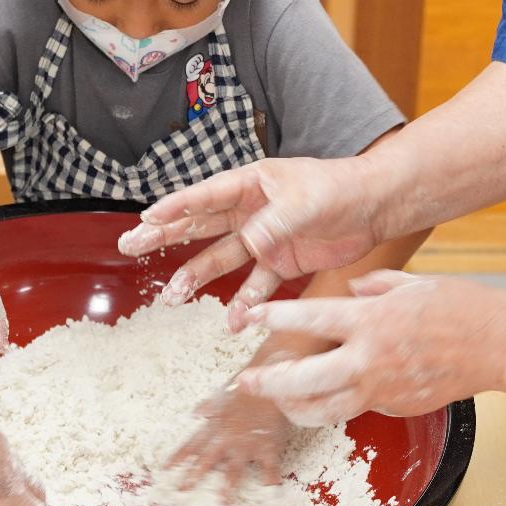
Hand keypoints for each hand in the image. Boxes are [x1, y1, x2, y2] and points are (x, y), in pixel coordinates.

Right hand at [116, 157, 391, 314]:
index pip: (205, 196)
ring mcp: (262, 238)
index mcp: (251, 184)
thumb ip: (275, 222)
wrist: (375, 207)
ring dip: (196, 277)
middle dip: (165, 236)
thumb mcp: (305, 202)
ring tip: (172, 297)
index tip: (146, 218)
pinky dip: (244, 303)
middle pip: (199, 226)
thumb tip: (249, 240)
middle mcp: (249, 210)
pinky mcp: (280, 261)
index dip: (175, 207)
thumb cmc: (339, 189)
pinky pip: (255, 285)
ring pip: (220, 259)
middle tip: (131, 245)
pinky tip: (233, 322)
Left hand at [165, 383, 294, 501]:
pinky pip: (269, 470)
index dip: (177, 458)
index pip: (191, 445)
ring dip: (227, 490)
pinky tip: (269, 494)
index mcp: (214, 425)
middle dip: (192, 478)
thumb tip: (195, 412)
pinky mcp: (268, 447)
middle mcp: (227, 438)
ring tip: (222, 505)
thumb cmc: (246, 384)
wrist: (270, 378)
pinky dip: (270, 482)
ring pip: (234, 472)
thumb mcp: (222, 393)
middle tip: (181, 492)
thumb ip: (208, 405)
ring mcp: (247, 445)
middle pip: (206, 462)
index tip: (165, 470)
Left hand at [234, 271, 503, 424]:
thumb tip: (353, 291)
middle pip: (302, 380)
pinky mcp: (397, 407)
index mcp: (369, 319)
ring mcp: (382, 389)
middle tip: (248, 381)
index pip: (308, 318)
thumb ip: (374, 287)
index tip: (253, 318)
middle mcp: (369, 358)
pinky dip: (343, 402)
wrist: (499, 344)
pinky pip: (359, 407)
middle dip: (268, 383)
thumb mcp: (410, 283)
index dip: (274, 318)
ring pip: (323, 410)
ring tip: (280, 401)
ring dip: (295, 407)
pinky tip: (337, 393)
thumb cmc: (460, 306)